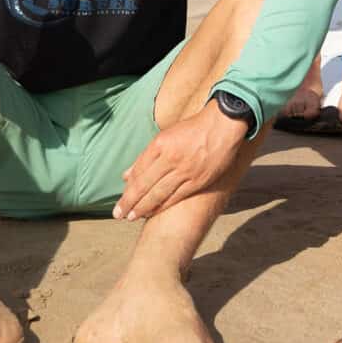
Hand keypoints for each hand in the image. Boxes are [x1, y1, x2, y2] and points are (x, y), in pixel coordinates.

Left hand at [115, 100, 250, 220]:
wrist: (223, 125)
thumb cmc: (192, 129)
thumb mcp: (165, 137)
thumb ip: (145, 158)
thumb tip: (126, 176)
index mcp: (160, 145)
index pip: (138, 172)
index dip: (127, 190)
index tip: (119, 203)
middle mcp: (170, 158)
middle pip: (144, 185)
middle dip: (129, 202)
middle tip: (118, 215)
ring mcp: (185, 170)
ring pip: (158, 193)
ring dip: (143, 208)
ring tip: (132, 217)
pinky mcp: (198, 180)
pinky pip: (176, 197)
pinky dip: (162, 206)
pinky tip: (153, 213)